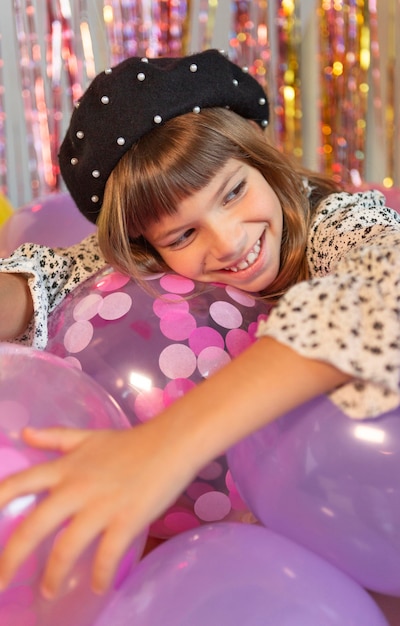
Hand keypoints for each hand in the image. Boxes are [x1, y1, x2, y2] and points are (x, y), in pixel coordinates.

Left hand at [0, 420, 198, 597]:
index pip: (18, 485)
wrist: (170, 443)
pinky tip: (97, 587)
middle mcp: (76, 488)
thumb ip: (55, 437)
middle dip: (10, 560)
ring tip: (49, 592)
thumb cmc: (129, 442)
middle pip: (33, 527)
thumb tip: (24, 434)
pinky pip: (106, 556)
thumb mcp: (88, 437)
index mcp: (65, 468)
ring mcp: (101, 506)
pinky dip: (100, 575)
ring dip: (54, 575)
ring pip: (66, 548)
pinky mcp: (126, 520)